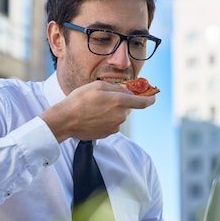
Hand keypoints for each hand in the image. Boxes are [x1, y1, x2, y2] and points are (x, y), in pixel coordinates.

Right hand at [40, 80, 155, 142]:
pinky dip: (104, 121)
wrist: (66, 120)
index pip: (143, 102)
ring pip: (117, 117)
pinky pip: (110, 125)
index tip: (153, 97)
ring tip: (93, 110)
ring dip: (110, 112)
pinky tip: (92, 118)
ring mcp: (114, 127)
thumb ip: (116, 88)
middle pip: (126, 109)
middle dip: (119, 104)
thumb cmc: (79, 100)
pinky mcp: (107, 134)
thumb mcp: (97, 86)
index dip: (150, 99)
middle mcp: (120, 115)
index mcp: (119, 101)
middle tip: (103, 100)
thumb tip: (127, 92)